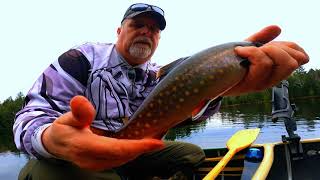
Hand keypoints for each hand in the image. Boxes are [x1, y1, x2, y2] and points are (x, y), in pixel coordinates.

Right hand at [42, 95, 163, 169]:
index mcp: (86, 148)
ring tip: (158, 136)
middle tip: (163, 133)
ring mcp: (99, 165)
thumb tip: (80, 100)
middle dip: (146, 147)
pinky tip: (143, 142)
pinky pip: (122, 159)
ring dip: (142, 149)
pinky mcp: (102, 164)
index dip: (138, 147)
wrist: (55, 146)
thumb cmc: (63, 130)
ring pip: (126, 159)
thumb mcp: (67, 118)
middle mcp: (94, 160)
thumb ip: (78, 112)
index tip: (157, 143)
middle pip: (126, 156)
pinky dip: (134, 151)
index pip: (117, 149)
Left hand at [223, 25, 308, 95]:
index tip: (270, 44)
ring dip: (266, 50)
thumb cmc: (228, 63)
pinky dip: (252, 52)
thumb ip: (261, 38)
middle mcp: (272, 79)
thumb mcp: (247, 47)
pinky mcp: (252, 85)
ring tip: (248, 51)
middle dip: (277, 48)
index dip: (290, 46)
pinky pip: (263, 63)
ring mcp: (263, 84)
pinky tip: (239, 52)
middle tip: (258, 49)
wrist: (209, 77)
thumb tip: (277, 28)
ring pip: (283, 62)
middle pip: (293, 61)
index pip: (299, 57)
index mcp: (275, 70)